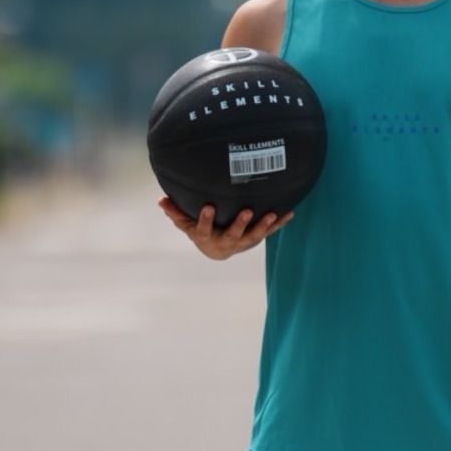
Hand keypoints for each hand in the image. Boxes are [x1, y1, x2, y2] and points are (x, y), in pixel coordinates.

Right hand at [159, 197, 291, 258]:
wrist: (216, 250)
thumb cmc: (199, 230)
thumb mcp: (185, 224)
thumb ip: (175, 212)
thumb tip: (161, 200)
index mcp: (207, 236)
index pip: (204, 227)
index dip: (205, 218)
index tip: (208, 206)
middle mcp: (226, 240)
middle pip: (233, 234)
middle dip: (240, 224)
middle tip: (246, 211)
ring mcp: (243, 241)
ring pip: (254, 235)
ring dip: (263, 225)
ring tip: (271, 214)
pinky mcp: (255, 237)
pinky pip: (268, 231)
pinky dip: (279, 223)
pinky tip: (290, 212)